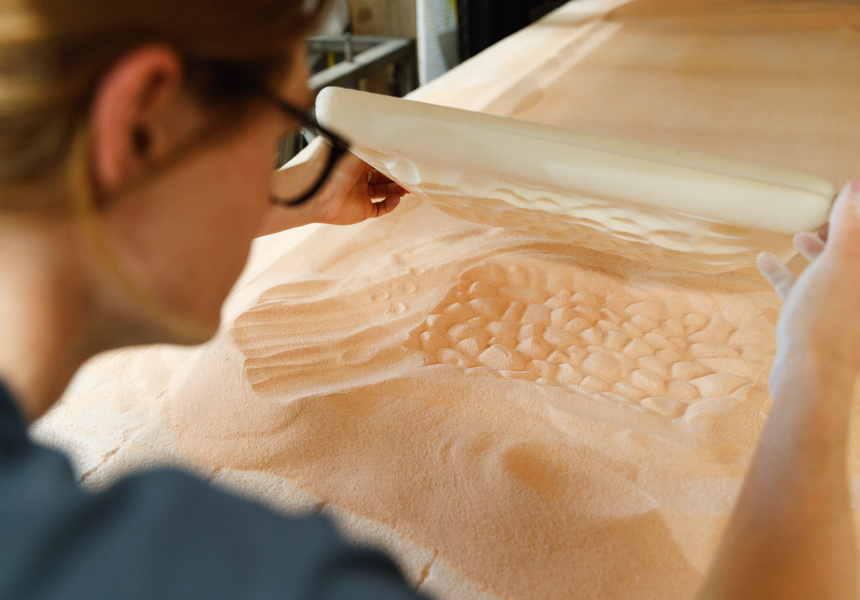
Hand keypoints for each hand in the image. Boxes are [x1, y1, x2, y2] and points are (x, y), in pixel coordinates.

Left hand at [259, 139, 406, 236]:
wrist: (314, 193)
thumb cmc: (329, 166)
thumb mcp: (352, 146)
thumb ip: (370, 140)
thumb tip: (388, 129)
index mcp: (354, 161)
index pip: (378, 159)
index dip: (392, 159)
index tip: (407, 157)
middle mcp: (358, 177)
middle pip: (384, 175)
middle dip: (398, 175)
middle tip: (414, 173)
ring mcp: (360, 194)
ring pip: (385, 191)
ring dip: (398, 189)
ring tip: (409, 187)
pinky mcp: (362, 210)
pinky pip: (381, 208)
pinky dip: (391, 204)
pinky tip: (396, 198)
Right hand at [757, 179, 859, 391]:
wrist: (812, 375)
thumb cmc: (830, 318)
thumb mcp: (842, 260)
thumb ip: (851, 223)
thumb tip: (855, 186)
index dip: (856, 213)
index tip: (846, 194)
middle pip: (855, 252)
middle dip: (842, 231)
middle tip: (825, 213)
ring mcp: (845, 308)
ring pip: (833, 270)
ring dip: (816, 251)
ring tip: (798, 236)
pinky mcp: (821, 322)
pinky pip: (806, 290)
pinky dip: (789, 274)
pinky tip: (765, 261)